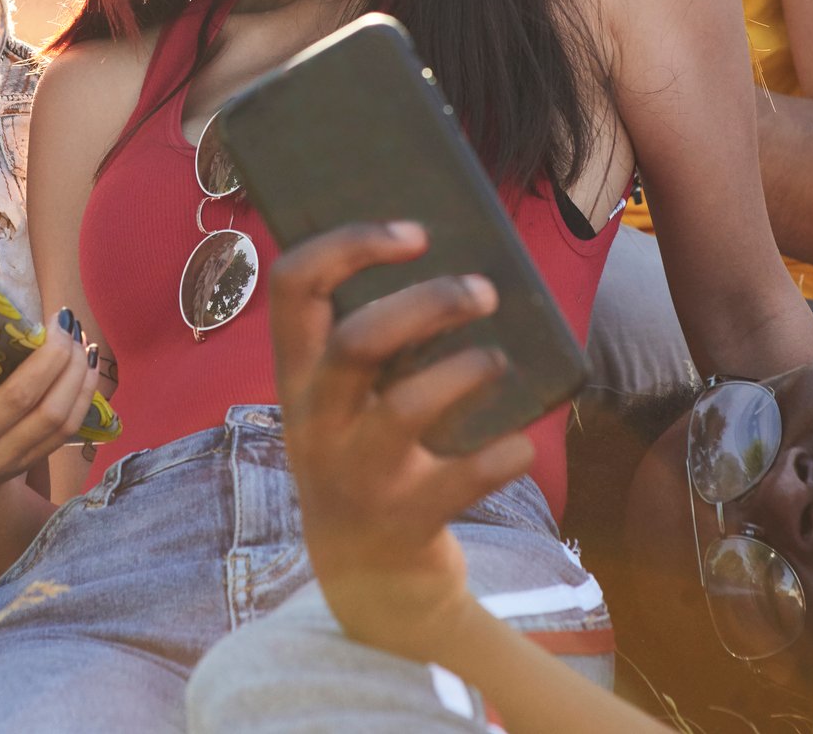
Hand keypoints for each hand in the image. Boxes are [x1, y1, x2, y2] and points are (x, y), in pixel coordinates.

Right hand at [270, 222, 532, 667]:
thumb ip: (371, 341)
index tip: (412, 232)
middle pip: (356, 342)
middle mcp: (318, 422)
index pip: (293, 286)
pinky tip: (519, 444)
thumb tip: (454, 258)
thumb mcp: (341, 402)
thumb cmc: (366, 457)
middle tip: (483, 290)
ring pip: (405, 408)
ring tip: (498, 360)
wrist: (366, 582)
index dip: (347, 245)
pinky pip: (461, 480)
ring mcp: (358, 475)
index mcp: (298, 377)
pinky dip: (502, 455)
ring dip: (467, 372)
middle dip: (427, 304)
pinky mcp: (405, 521)